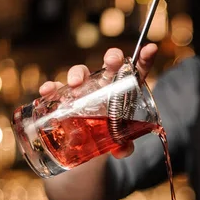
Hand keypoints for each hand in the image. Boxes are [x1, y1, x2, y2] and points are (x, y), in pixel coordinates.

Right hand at [38, 43, 157, 158]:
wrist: (85, 146)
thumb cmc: (107, 136)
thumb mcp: (117, 142)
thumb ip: (124, 146)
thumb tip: (123, 150)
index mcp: (123, 92)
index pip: (136, 72)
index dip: (144, 60)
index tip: (150, 49)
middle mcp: (104, 86)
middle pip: (110, 65)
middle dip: (112, 58)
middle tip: (112, 62)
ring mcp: (84, 90)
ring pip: (82, 73)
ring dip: (78, 73)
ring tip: (75, 84)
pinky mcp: (64, 98)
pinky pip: (56, 88)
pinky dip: (51, 87)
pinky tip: (48, 91)